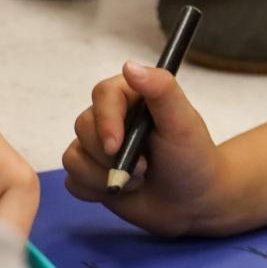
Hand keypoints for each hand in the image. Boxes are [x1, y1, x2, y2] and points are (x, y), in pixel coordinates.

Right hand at [61, 62, 228, 236]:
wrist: (193, 200)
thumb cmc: (192, 157)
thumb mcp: (183, 122)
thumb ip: (162, 90)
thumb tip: (130, 66)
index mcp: (133, 96)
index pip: (102, 95)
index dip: (106, 121)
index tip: (116, 146)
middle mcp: (111, 117)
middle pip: (83, 126)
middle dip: (111, 156)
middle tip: (146, 169)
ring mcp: (97, 146)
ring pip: (73, 157)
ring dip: (105, 177)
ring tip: (138, 180)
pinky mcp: (89, 172)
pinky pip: (73, 181)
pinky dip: (95, 191)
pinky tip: (122, 191)